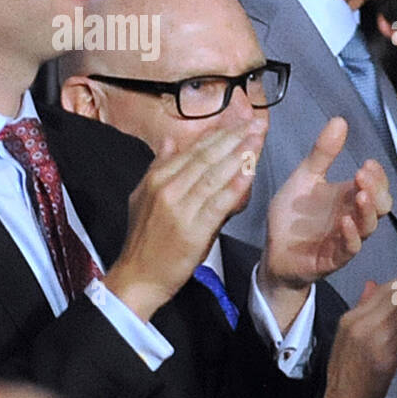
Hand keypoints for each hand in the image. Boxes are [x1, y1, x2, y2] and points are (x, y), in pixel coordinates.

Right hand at [105, 121, 264, 320]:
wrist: (138, 276)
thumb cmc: (146, 239)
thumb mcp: (143, 196)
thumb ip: (160, 166)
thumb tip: (170, 139)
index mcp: (157, 178)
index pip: (195, 149)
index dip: (220, 133)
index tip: (241, 120)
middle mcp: (167, 188)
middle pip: (207, 156)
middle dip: (234, 137)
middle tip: (257, 122)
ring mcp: (179, 208)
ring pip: (214, 174)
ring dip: (239, 154)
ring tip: (258, 139)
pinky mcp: (193, 229)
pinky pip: (218, 202)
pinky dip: (235, 186)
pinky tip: (250, 173)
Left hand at [259, 117, 391, 328]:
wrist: (272, 252)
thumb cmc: (292, 217)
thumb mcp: (304, 178)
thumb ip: (322, 153)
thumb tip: (340, 120)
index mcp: (349, 198)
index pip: (377, 186)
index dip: (377, 176)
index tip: (367, 163)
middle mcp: (352, 217)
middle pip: (381, 205)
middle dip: (377, 190)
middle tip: (363, 174)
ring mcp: (345, 239)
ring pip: (369, 226)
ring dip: (367, 210)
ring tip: (361, 194)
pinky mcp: (333, 258)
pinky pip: (349, 248)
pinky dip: (350, 236)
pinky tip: (345, 222)